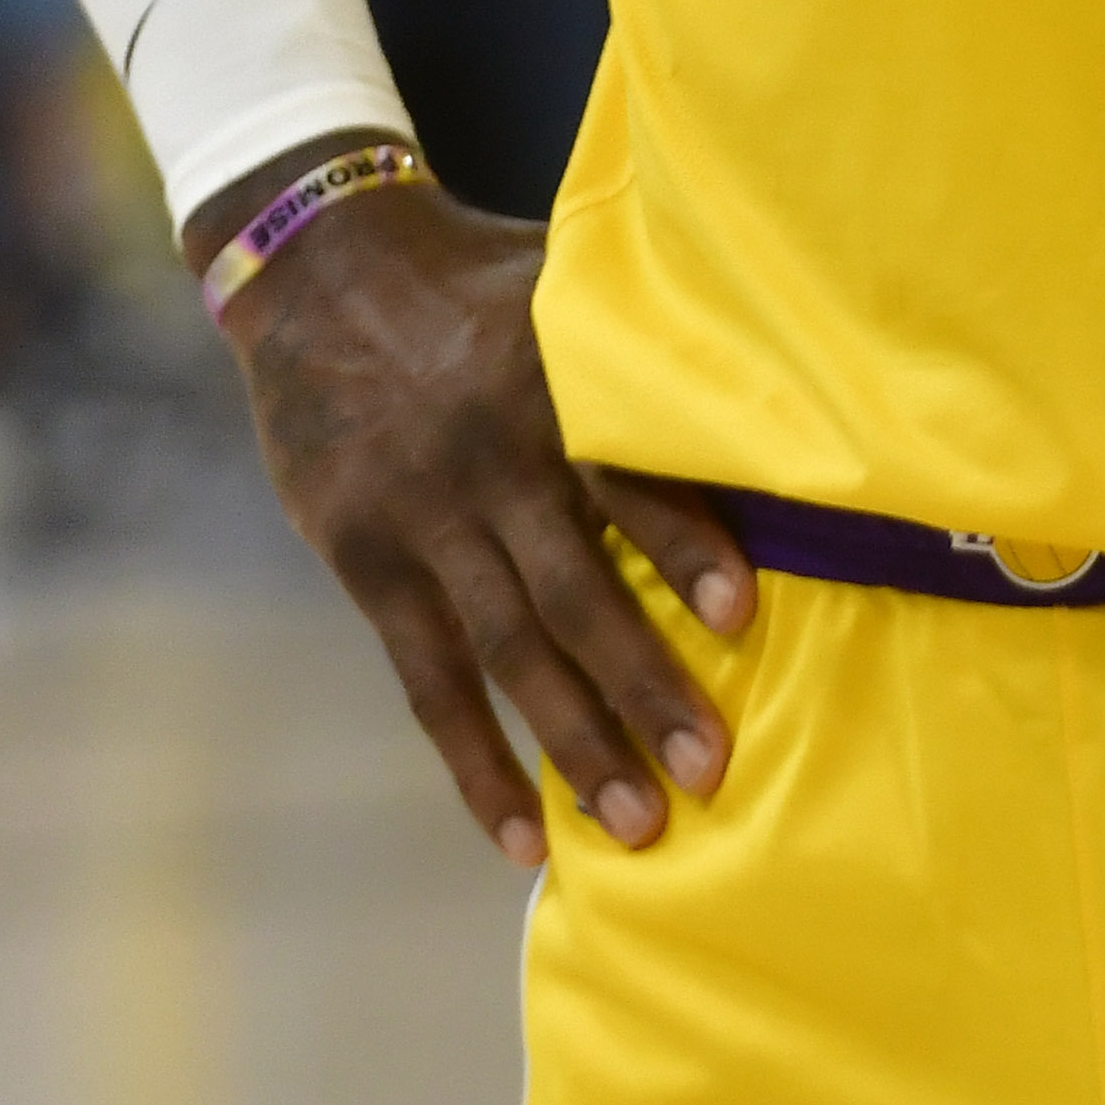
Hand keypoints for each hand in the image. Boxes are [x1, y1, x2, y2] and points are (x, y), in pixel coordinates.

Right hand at [214, 145, 746, 866]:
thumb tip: (786, 377)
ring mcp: (422, 518)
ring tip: (638, 826)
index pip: (620, 474)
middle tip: (713, 771)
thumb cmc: (477, 283)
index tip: (742, 614)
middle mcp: (486, 459)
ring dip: (575, 743)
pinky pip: (428, 681)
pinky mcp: (367, 561)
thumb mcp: (561, 283)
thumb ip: (642, 344)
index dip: (681, 544)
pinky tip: (523, 835)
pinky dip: (475, 763)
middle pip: (572, 589)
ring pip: (507, 651)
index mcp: (546, 384)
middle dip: (643, 684)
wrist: (318, 269)